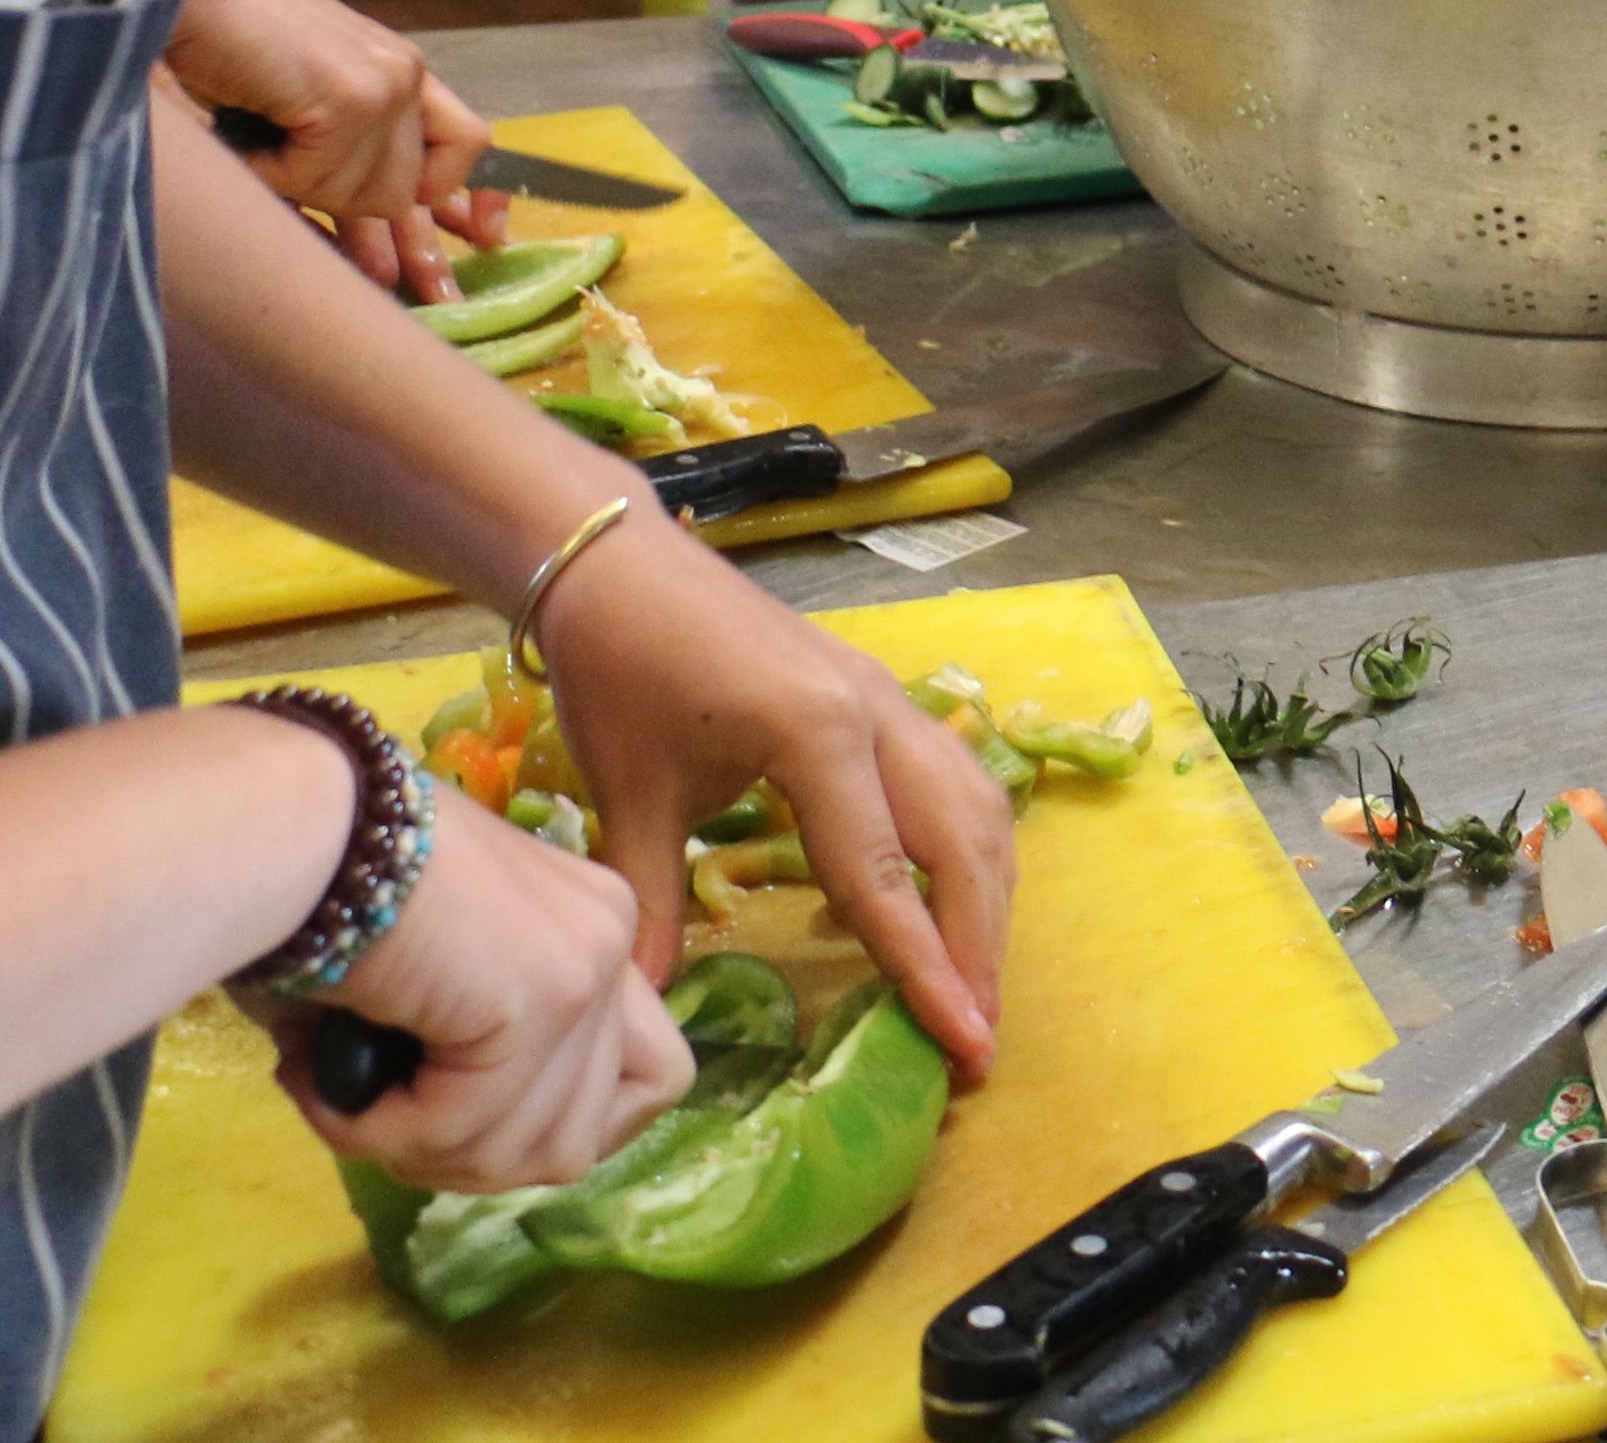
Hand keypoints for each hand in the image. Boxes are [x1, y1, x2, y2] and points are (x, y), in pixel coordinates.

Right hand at [172, 0, 501, 298]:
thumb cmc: (222, 43)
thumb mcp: (301, 107)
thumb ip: (349, 156)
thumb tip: (391, 257)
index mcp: (399, 71)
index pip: (465, 144)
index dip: (458, 199)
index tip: (481, 239)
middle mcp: (404, 74)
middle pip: (404, 193)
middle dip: (351, 215)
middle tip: (320, 204)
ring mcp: (386, 85)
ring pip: (360, 198)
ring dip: (295, 183)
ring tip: (256, 129)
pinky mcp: (352, 99)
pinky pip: (314, 182)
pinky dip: (266, 171)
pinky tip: (244, 126)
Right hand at [273, 792, 692, 1192]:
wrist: (290, 825)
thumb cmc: (322, 892)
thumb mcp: (430, 984)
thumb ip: (476, 1057)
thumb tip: (455, 1148)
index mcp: (593, 926)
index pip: (652, 1077)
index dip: (558, 1128)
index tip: (465, 1124)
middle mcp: (609, 937)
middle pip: (589, 1134)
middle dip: (474, 1160)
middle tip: (382, 1122)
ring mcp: (587, 965)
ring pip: (530, 1152)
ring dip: (419, 1152)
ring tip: (341, 1098)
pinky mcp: (542, 995)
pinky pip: (465, 1127)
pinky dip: (382, 1133)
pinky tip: (325, 1087)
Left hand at [524, 512, 1018, 1080]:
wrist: (620, 563)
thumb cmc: (620, 673)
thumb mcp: (630, 797)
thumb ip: (650, 904)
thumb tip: (645, 1012)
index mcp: (818, 736)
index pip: (885, 877)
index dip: (926, 967)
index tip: (964, 1042)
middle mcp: (877, 714)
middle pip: (963, 843)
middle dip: (979, 946)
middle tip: (979, 1038)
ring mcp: (888, 699)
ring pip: (977, 807)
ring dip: (986, 898)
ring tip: (973, 985)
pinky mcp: (881, 696)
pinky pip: (953, 779)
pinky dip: (964, 849)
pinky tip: (937, 900)